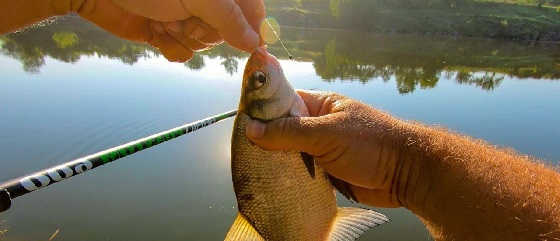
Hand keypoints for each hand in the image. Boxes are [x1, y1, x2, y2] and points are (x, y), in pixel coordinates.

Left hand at [70, 0, 263, 60]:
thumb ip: (231, 18)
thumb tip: (255, 42)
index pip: (252, 12)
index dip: (252, 31)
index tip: (252, 47)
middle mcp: (206, 4)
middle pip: (227, 34)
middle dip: (204, 31)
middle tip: (184, 17)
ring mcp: (187, 18)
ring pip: (203, 46)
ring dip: (182, 38)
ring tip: (163, 19)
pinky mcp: (168, 34)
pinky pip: (183, 54)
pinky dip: (169, 47)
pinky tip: (155, 30)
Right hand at [245, 90, 405, 207]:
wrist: (406, 174)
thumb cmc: (371, 143)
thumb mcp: (326, 133)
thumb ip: (289, 131)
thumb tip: (251, 129)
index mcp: (320, 105)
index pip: (283, 101)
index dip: (262, 108)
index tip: (240, 119)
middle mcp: (318, 125)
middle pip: (283, 130)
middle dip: (265, 139)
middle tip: (243, 150)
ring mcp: (322, 149)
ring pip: (290, 153)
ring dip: (276, 161)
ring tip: (253, 168)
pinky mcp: (326, 172)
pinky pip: (301, 173)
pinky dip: (289, 178)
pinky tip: (272, 182)